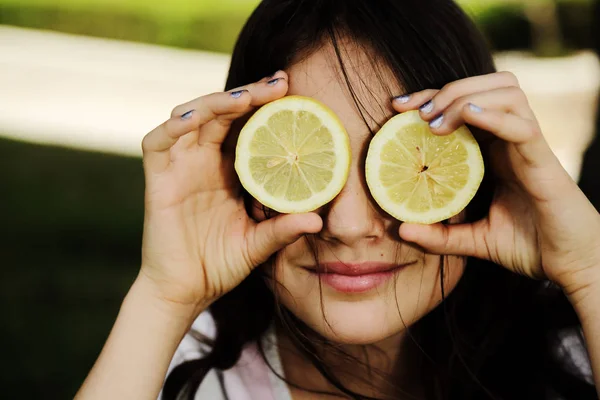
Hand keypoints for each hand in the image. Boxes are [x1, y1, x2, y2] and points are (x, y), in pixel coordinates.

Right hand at [139, 71, 321, 314]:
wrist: (186, 291)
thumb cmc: (221, 264)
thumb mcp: (259, 243)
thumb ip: (283, 229)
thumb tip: (319, 220)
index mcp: (228, 169)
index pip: (245, 125)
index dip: (264, 105)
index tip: (292, 90)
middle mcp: (203, 160)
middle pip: (222, 113)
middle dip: (248, 94)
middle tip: (279, 84)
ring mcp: (179, 167)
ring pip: (191, 117)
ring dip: (215, 103)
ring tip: (246, 98)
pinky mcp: (158, 179)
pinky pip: (157, 143)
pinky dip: (172, 127)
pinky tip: (194, 119)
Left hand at [393, 72, 599, 298]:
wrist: (573, 266)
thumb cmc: (531, 246)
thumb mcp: (475, 241)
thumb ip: (440, 235)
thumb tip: (401, 230)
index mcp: (497, 150)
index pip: (467, 103)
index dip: (432, 97)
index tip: (398, 106)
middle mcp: (513, 140)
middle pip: (487, 85)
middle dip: (446, 89)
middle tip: (415, 113)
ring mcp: (530, 146)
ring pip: (507, 92)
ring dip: (467, 97)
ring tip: (436, 124)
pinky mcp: (544, 161)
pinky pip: (522, 126)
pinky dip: (495, 116)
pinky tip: (469, 118)